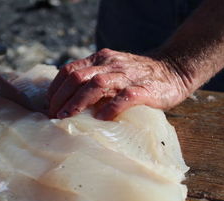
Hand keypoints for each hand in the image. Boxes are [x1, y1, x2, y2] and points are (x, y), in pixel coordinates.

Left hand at [47, 48, 190, 119]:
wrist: (174, 69)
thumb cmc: (137, 76)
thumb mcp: (112, 71)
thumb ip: (93, 80)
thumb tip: (67, 101)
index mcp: (100, 60)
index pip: (69, 70)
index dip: (55, 88)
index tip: (49, 104)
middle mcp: (110, 65)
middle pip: (77, 77)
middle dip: (61, 97)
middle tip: (54, 115)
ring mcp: (127, 76)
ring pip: (96, 85)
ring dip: (78, 102)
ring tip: (67, 117)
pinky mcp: (144, 89)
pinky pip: (124, 98)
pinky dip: (110, 108)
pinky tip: (101, 119)